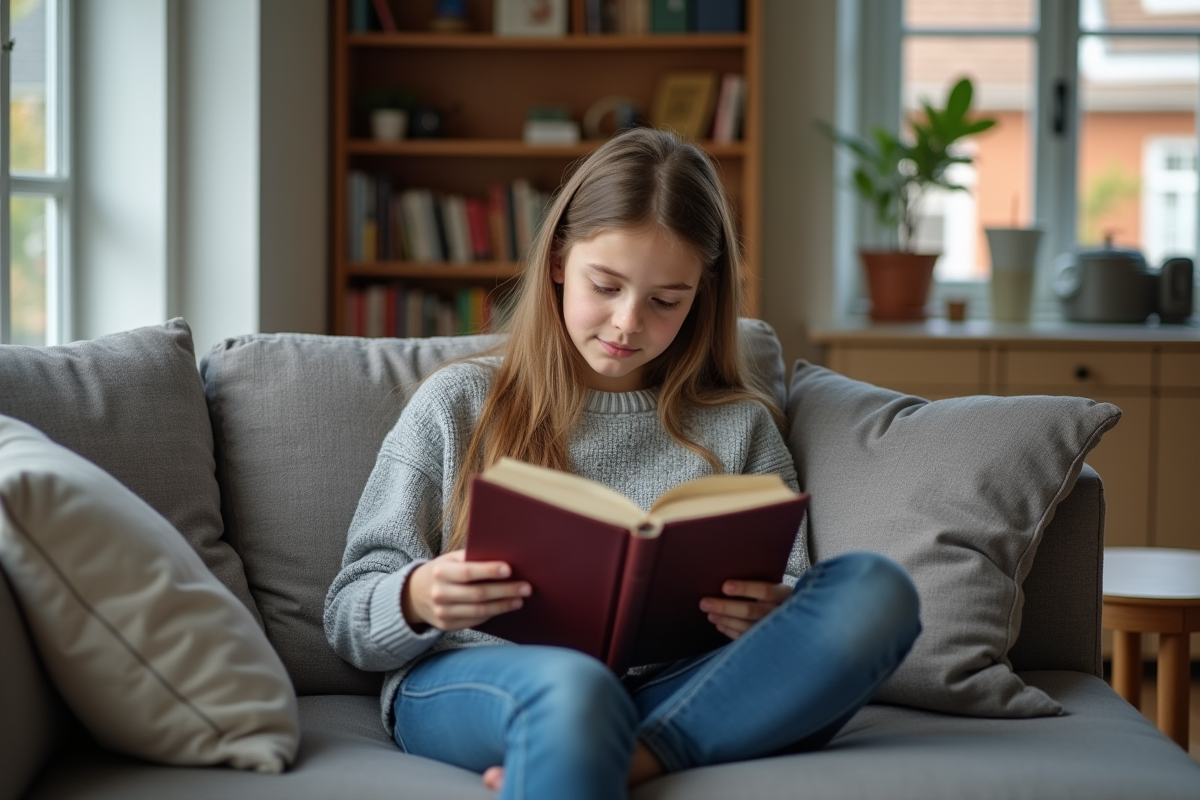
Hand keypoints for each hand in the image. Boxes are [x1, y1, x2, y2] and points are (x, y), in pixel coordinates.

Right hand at [403, 550, 530, 631]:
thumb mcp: (450, 560)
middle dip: (505, 591)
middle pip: (478, 594)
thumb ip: (471, 558)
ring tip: (520, 599)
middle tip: (526, 587)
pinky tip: (505, 607)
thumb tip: (503, 557)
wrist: (415, 594)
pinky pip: (475, 621)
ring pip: (479, 611)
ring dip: (503, 605)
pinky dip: (493, 614)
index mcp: (441, 572)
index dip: (489, 571)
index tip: (509, 569)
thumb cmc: (442, 571)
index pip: (468, 572)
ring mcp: (442, 612)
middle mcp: (439, 593)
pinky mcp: (447, 625)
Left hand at [700, 580, 790, 639]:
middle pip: (750, 610)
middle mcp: (779, 612)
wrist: (795, 615)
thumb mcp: (774, 585)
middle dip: (725, 607)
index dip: (745, 588)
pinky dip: (731, 631)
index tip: (725, 586)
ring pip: (746, 626)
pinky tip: (720, 625)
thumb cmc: (776, 595)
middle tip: (705, 603)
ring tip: (709, 614)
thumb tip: (727, 580)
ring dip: (725, 619)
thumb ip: (758, 582)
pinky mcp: (767, 642)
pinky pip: (746, 637)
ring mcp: (774, 630)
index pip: (764, 591)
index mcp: (783, 594)